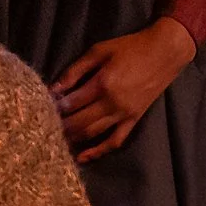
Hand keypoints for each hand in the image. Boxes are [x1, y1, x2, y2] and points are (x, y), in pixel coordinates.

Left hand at [51, 18, 196, 161]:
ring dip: (74, 138)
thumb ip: (76, 70)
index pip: (72, 102)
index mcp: (102, 84)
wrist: (163, 53)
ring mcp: (124, 114)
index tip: (42, 109)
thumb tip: (55, 87)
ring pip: (94, 133)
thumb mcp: (99, 51)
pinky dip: (98, 151)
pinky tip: (83, 157)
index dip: (55, 107)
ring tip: (56, 139)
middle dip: (61, 126)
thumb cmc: (129, 48)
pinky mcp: (134, 120)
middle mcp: (112, 103)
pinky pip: (115, 140)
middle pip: (80, 122)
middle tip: (44, 127)